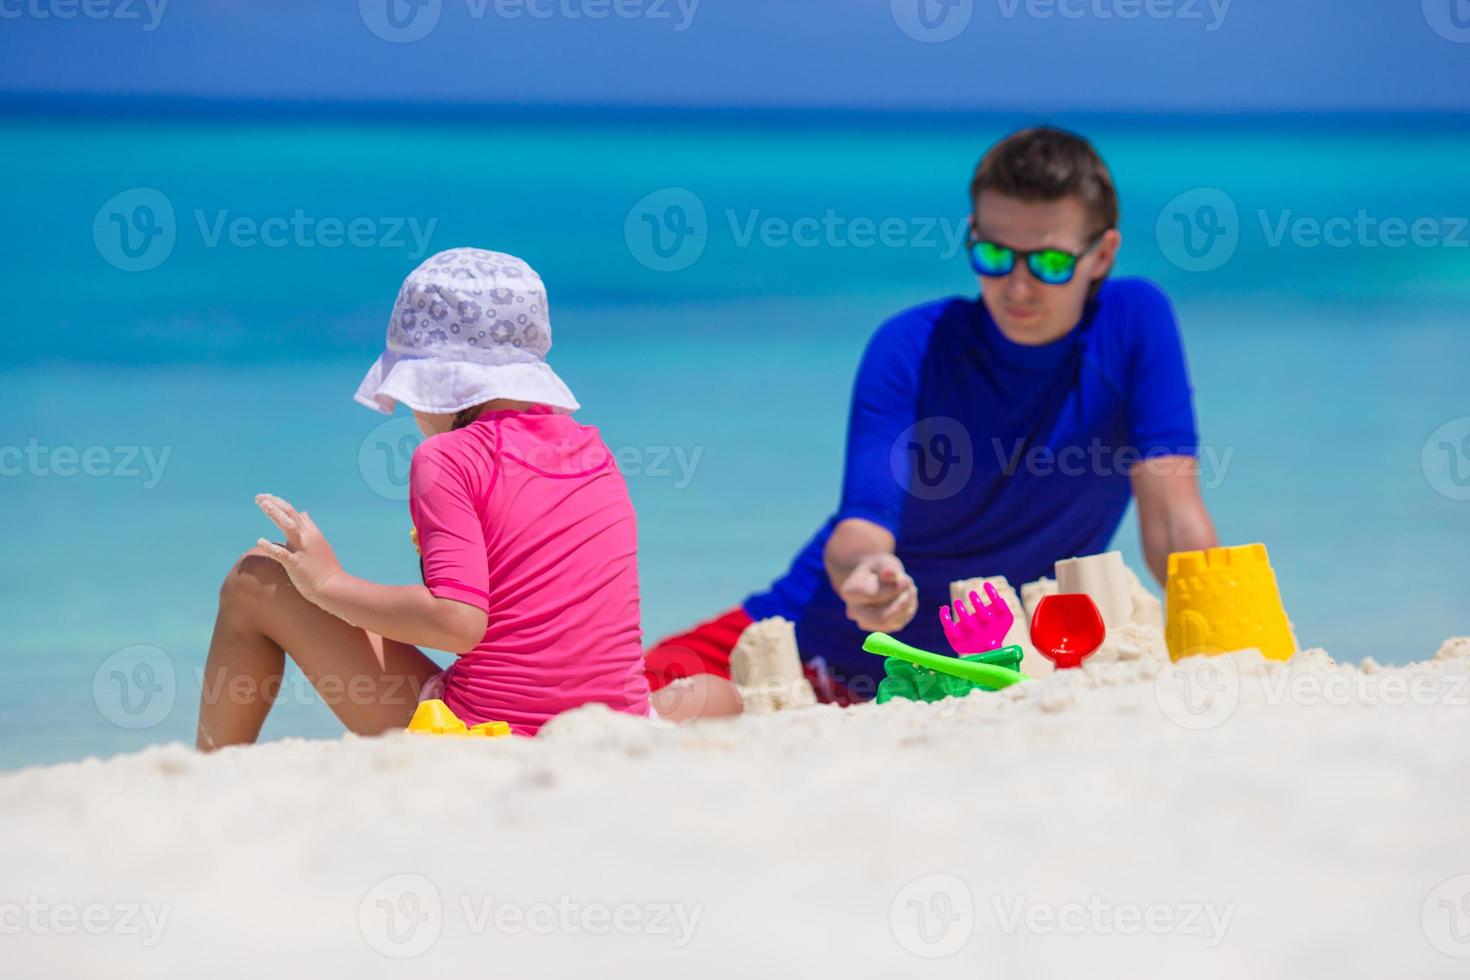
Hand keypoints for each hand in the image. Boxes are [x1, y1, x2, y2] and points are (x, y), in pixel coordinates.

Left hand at [254, 493, 343, 608]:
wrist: (333, 587)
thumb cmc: (325, 568)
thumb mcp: (319, 543)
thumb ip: (310, 528)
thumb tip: (303, 513)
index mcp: (312, 533)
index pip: (294, 513)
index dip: (280, 504)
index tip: (268, 498)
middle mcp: (307, 538)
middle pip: (290, 514)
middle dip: (274, 504)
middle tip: (259, 497)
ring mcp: (302, 550)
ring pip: (288, 526)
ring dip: (275, 514)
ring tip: (262, 504)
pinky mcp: (296, 563)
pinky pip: (281, 553)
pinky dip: (270, 546)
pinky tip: (260, 540)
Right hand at [838, 553, 917, 632]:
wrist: (875, 577)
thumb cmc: (879, 567)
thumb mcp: (882, 561)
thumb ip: (887, 567)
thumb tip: (891, 574)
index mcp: (850, 592)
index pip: (873, 596)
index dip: (893, 589)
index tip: (905, 579)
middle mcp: (854, 611)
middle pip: (881, 619)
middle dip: (902, 603)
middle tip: (912, 587)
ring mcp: (867, 622)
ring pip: (893, 622)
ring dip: (907, 604)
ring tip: (908, 586)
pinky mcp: (881, 628)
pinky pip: (900, 623)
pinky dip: (908, 609)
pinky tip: (905, 596)